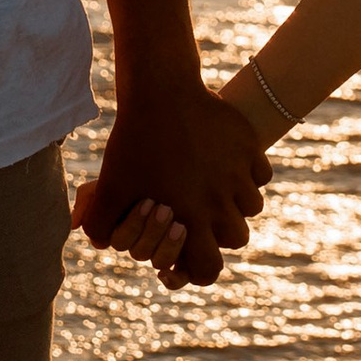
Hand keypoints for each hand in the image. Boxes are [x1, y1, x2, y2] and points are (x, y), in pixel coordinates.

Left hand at [72, 73, 268, 290]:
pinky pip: (260, 174)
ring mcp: (240, 174)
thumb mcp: (109, 186)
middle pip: (237, 239)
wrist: (161, 90)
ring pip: (251, 205)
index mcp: (191, 218)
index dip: (200, 267)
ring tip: (213, 184)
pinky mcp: (250, 147)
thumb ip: (99, 223)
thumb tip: (99, 244)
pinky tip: (225, 161)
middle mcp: (222, 202)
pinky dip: (248, 173)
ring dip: (236, 201)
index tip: (191, 249)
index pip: (210, 270)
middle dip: (221, 231)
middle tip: (202, 212)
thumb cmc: (132, 143)